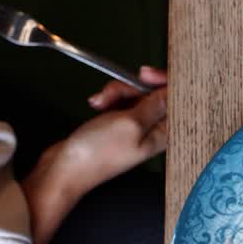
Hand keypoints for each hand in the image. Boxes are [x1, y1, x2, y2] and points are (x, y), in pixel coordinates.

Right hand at [22, 67, 167, 243]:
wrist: (65, 168)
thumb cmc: (98, 152)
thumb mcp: (130, 124)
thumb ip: (154, 106)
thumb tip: (172, 92)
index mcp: (165, 133)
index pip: (177, 101)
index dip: (164, 83)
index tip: (145, 75)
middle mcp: (154, 129)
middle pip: (155, 94)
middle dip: (132, 87)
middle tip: (114, 91)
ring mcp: (136, 126)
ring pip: (135, 94)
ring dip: (116, 93)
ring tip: (100, 103)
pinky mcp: (119, 123)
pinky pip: (121, 101)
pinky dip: (108, 99)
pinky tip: (96, 104)